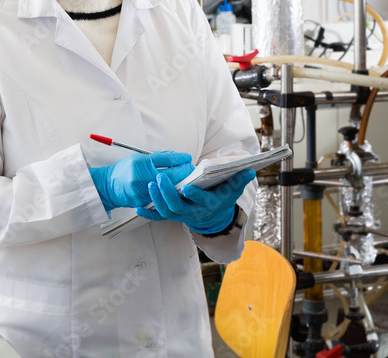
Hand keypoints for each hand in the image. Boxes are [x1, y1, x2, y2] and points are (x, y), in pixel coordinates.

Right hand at [89, 151, 194, 212]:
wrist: (108, 187)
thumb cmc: (124, 170)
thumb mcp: (140, 158)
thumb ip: (162, 157)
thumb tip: (182, 157)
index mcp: (144, 168)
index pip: (170, 165)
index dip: (183, 162)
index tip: (188, 159)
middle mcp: (145, 183)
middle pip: (174, 179)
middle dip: (186, 174)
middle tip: (190, 169)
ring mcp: (146, 196)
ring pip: (171, 191)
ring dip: (181, 184)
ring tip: (185, 179)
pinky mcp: (147, 206)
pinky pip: (164, 200)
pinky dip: (171, 194)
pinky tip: (175, 190)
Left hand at [136, 169, 254, 233]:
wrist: (214, 216)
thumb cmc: (222, 198)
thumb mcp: (232, 190)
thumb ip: (239, 180)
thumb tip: (249, 171)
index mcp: (209, 204)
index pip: (202, 201)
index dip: (195, 196)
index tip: (186, 187)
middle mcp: (193, 212)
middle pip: (178, 207)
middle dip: (168, 193)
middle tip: (160, 178)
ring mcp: (182, 215)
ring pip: (166, 212)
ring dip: (156, 199)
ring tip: (150, 184)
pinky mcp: (173, 216)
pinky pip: (159, 217)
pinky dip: (148, 214)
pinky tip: (138, 207)